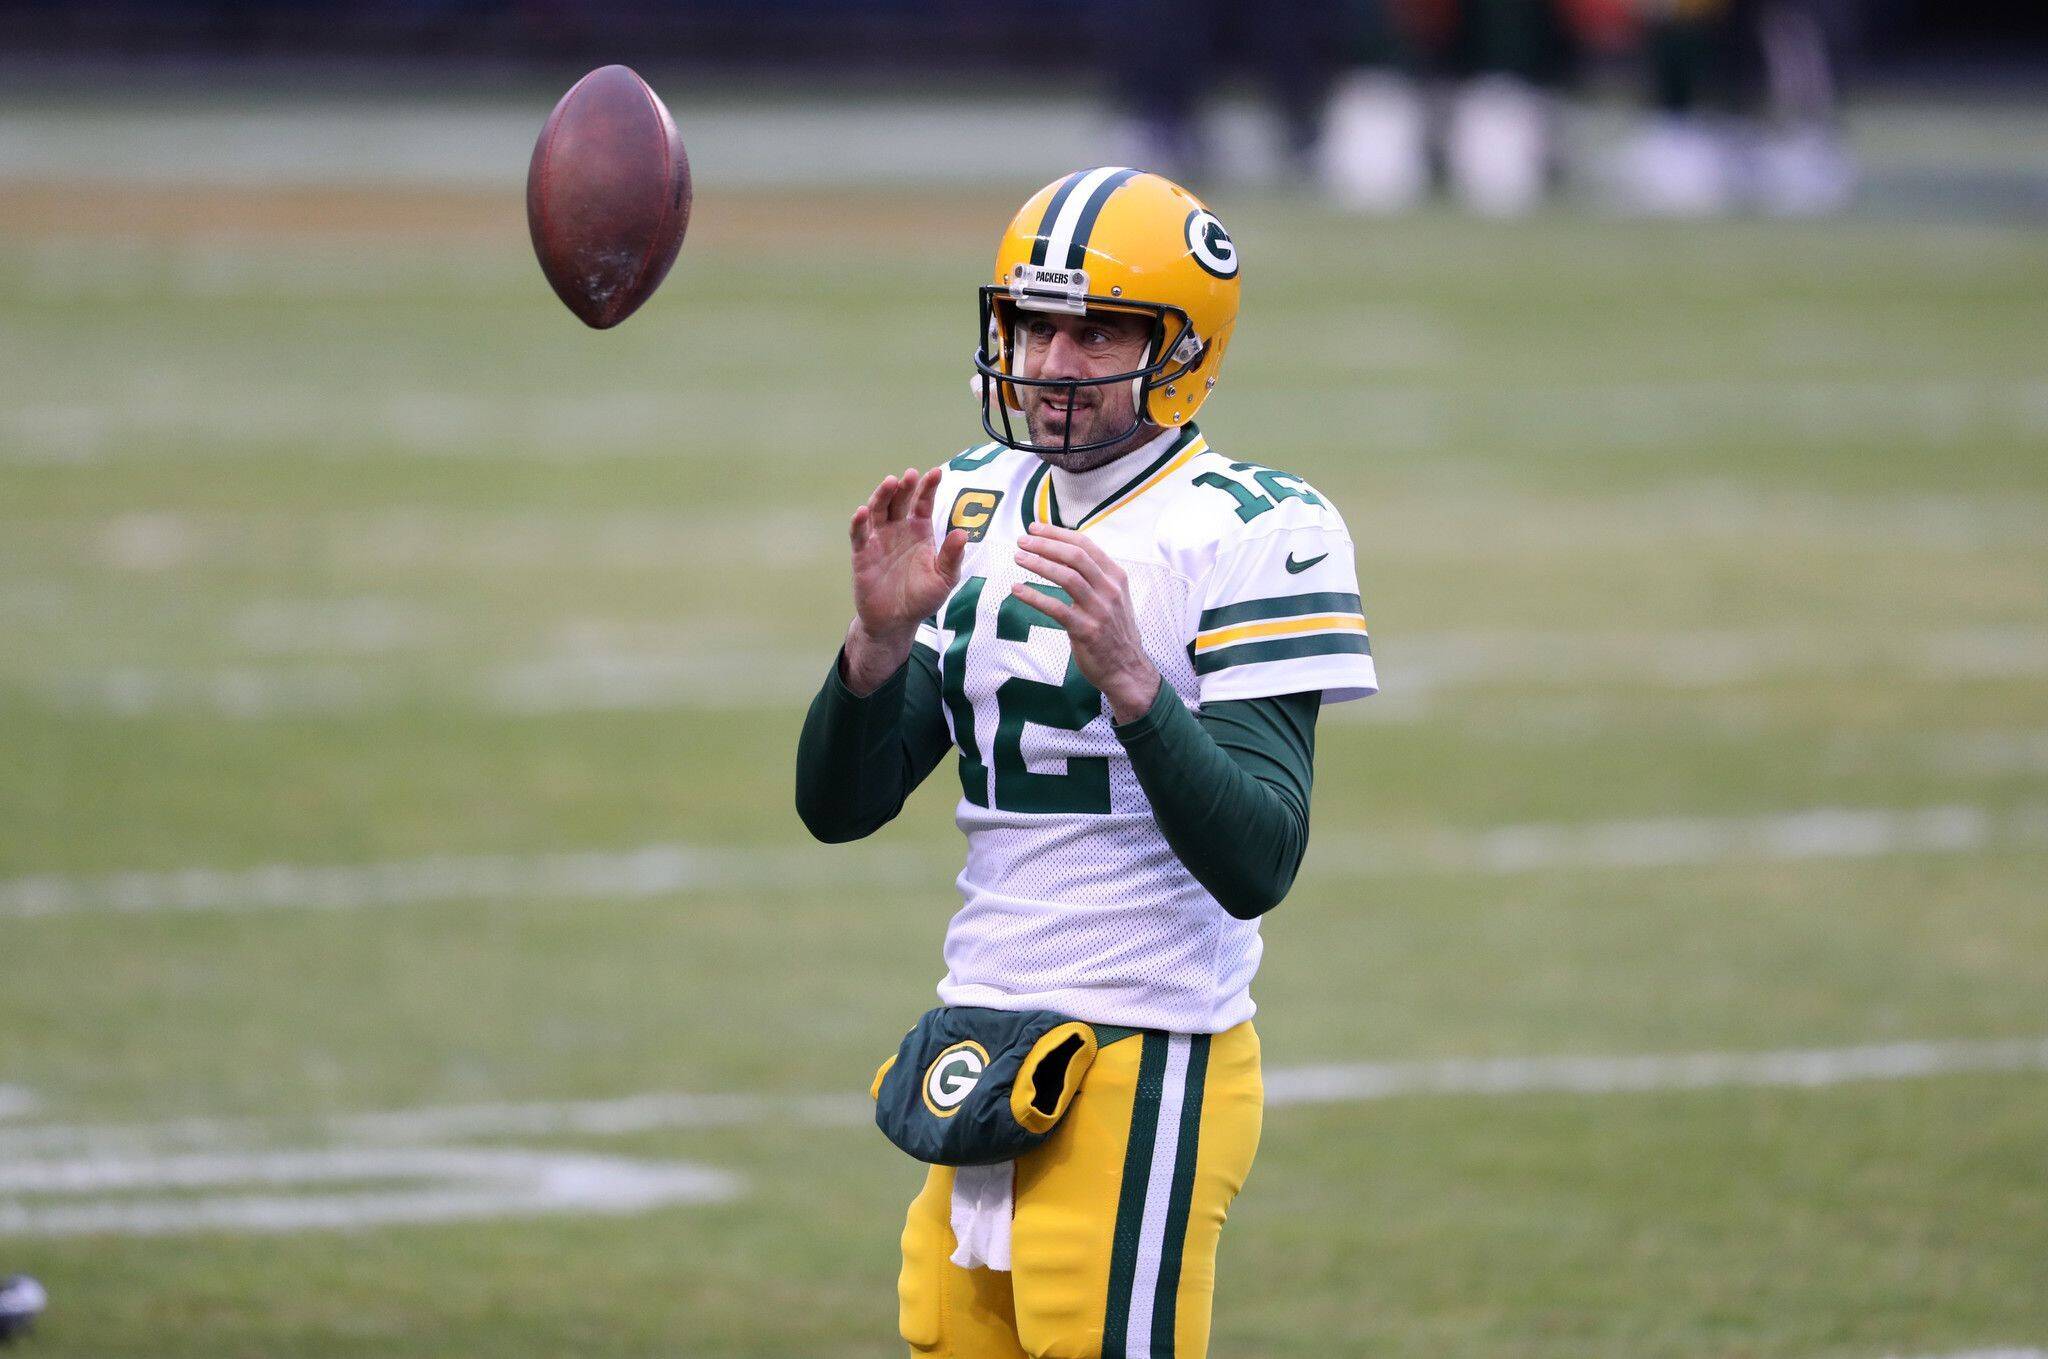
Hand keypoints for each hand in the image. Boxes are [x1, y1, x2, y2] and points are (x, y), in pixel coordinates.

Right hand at [842, 466, 966, 693]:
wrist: (896, 622)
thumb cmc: (922, 598)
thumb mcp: (944, 579)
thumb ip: (952, 557)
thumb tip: (963, 533)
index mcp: (920, 531)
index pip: (923, 503)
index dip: (928, 487)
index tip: (935, 473)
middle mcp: (898, 530)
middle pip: (900, 501)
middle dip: (905, 487)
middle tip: (910, 475)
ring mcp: (879, 539)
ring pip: (879, 510)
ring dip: (883, 495)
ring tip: (890, 483)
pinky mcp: (862, 553)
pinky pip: (859, 534)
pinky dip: (859, 522)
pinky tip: (862, 512)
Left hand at [1012, 524, 1161, 723]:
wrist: (1127, 668)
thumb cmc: (1114, 632)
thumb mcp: (1113, 598)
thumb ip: (1094, 577)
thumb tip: (1063, 554)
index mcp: (1115, 577)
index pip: (1085, 545)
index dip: (1058, 534)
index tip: (1036, 528)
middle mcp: (1109, 590)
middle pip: (1074, 556)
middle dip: (1045, 544)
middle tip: (1022, 540)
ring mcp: (1099, 610)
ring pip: (1066, 577)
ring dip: (1039, 564)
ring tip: (1019, 558)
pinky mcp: (1085, 630)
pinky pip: (1056, 608)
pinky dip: (1034, 596)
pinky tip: (1017, 589)